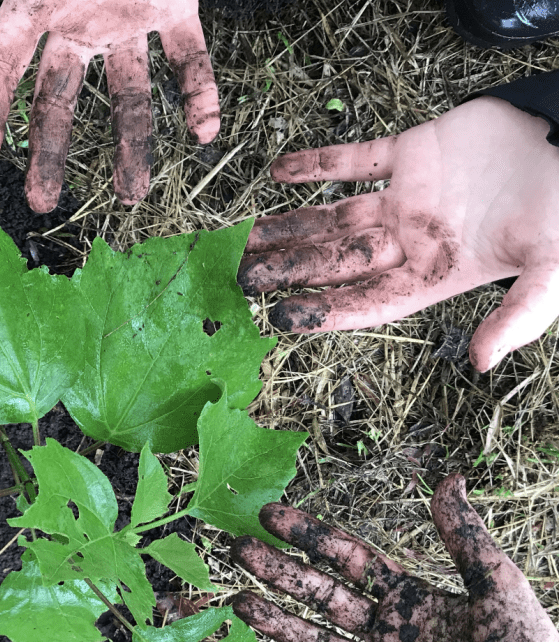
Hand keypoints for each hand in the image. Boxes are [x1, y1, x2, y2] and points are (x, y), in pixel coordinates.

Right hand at [0, 0, 219, 212]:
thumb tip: (5, 41)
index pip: (0, 60)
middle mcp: (79, 17)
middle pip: (59, 98)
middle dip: (50, 152)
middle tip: (44, 204)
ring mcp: (127, 17)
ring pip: (127, 96)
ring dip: (131, 146)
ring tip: (133, 195)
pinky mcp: (175, 7)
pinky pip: (188, 60)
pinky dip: (199, 94)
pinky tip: (205, 133)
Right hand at [231, 474, 558, 641]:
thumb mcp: (501, 589)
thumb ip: (465, 539)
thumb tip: (450, 478)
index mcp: (412, 599)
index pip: (348, 560)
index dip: (309, 536)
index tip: (270, 515)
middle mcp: (387, 632)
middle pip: (320, 596)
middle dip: (278, 573)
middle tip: (236, 550)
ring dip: (277, 624)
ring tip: (238, 603)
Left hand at [237, 97, 558, 370]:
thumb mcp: (554, 270)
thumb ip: (521, 316)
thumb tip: (481, 364)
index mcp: (435, 277)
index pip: (368, 302)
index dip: (325, 310)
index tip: (280, 318)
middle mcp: (411, 243)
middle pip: (336, 262)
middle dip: (289, 270)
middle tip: (239, 278)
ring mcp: (408, 199)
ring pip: (334, 218)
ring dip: (290, 226)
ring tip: (244, 237)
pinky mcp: (413, 152)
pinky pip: (355, 160)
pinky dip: (317, 165)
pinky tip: (278, 173)